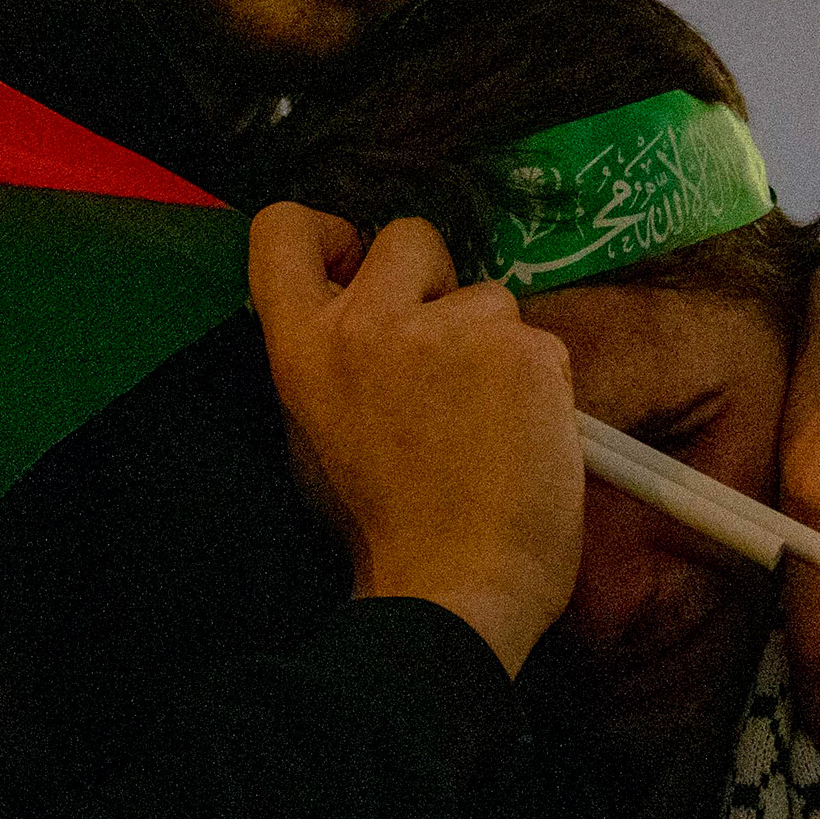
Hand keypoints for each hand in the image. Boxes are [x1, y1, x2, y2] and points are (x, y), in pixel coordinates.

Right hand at [251, 204, 580, 671]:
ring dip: (493, 343)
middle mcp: (371, 321)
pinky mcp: (528, 351)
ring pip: (488, 295)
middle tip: (443, 353)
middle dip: (433, 281)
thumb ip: (329, 357)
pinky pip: (537, 343)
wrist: (455, 589)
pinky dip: (537, 383)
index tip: (352, 264)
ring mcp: (455, 329)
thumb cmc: (383, 530)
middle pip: (410, 237)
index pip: (281, 228)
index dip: (325, 233)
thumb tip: (353, 309)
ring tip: (486, 422)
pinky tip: (523, 438)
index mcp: (304, 345)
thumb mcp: (314, 432)